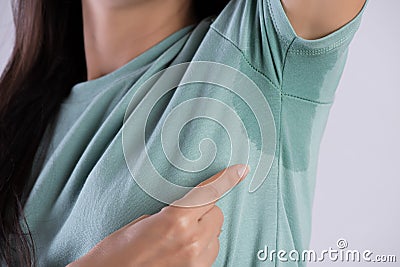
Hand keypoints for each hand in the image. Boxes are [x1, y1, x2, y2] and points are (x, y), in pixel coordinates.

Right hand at [67, 164, 249, 266]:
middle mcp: (190, 240)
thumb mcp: (141, 223)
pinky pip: (210, 252)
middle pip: (217, 213)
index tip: (241, 170)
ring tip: (180, 235)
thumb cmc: (116, 252)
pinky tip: (183, 248)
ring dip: (205, 229)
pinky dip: (203, 246)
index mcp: (175, 221)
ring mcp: (195, 260)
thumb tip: (189, 211)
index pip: (208, 193)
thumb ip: (171, 214)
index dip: (227, 178)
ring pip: (216, 234)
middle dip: (206, 209)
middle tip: (186, 214)